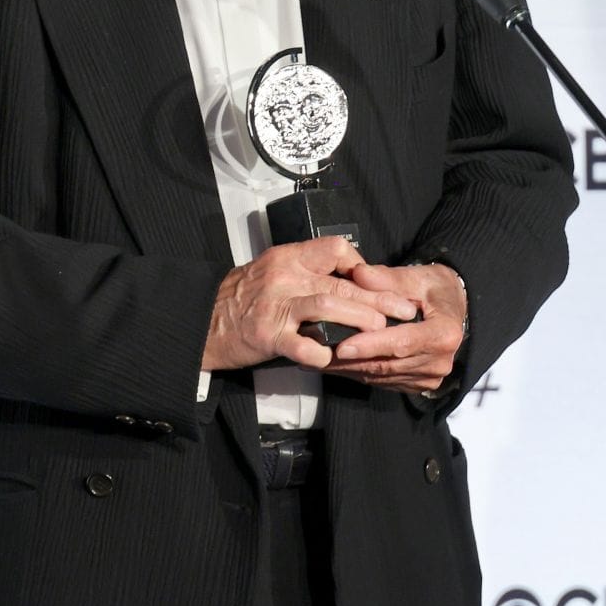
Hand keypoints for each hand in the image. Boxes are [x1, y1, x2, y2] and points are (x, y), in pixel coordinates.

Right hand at [202, 237, 418, 371]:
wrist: (203, 322)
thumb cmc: (242, 299)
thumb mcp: (275, 272)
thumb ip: (308, 272)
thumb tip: (353, 279)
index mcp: (288, 257)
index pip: (334, 248)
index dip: (360, 265)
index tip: (375, 284)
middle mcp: (284, 277)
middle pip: (339, 282)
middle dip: (377, 297)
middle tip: (402, 309)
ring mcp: (275, 306)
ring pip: (325, 305)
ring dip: (357, 317)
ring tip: (380, 329)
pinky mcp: (266, 335)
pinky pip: (298, 343)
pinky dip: (318, 351)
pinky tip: (331, 357)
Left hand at [324, 262, 466, 394]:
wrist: (455, 310)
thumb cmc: (436, 290)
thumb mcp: (417, 277)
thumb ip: (387, 278)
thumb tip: (359, 273)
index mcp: (444, 334)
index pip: (401, 343)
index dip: (371, 345)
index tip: (342, 346)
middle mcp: (439, 361)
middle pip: (387, 364)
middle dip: (351, 360)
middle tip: (317, 353)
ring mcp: (429, 377)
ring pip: (381, 376)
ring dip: (349, 369)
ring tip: (318, 358)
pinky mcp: (418, 384)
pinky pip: (383, 381)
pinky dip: (359, 372)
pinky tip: (336, 364)